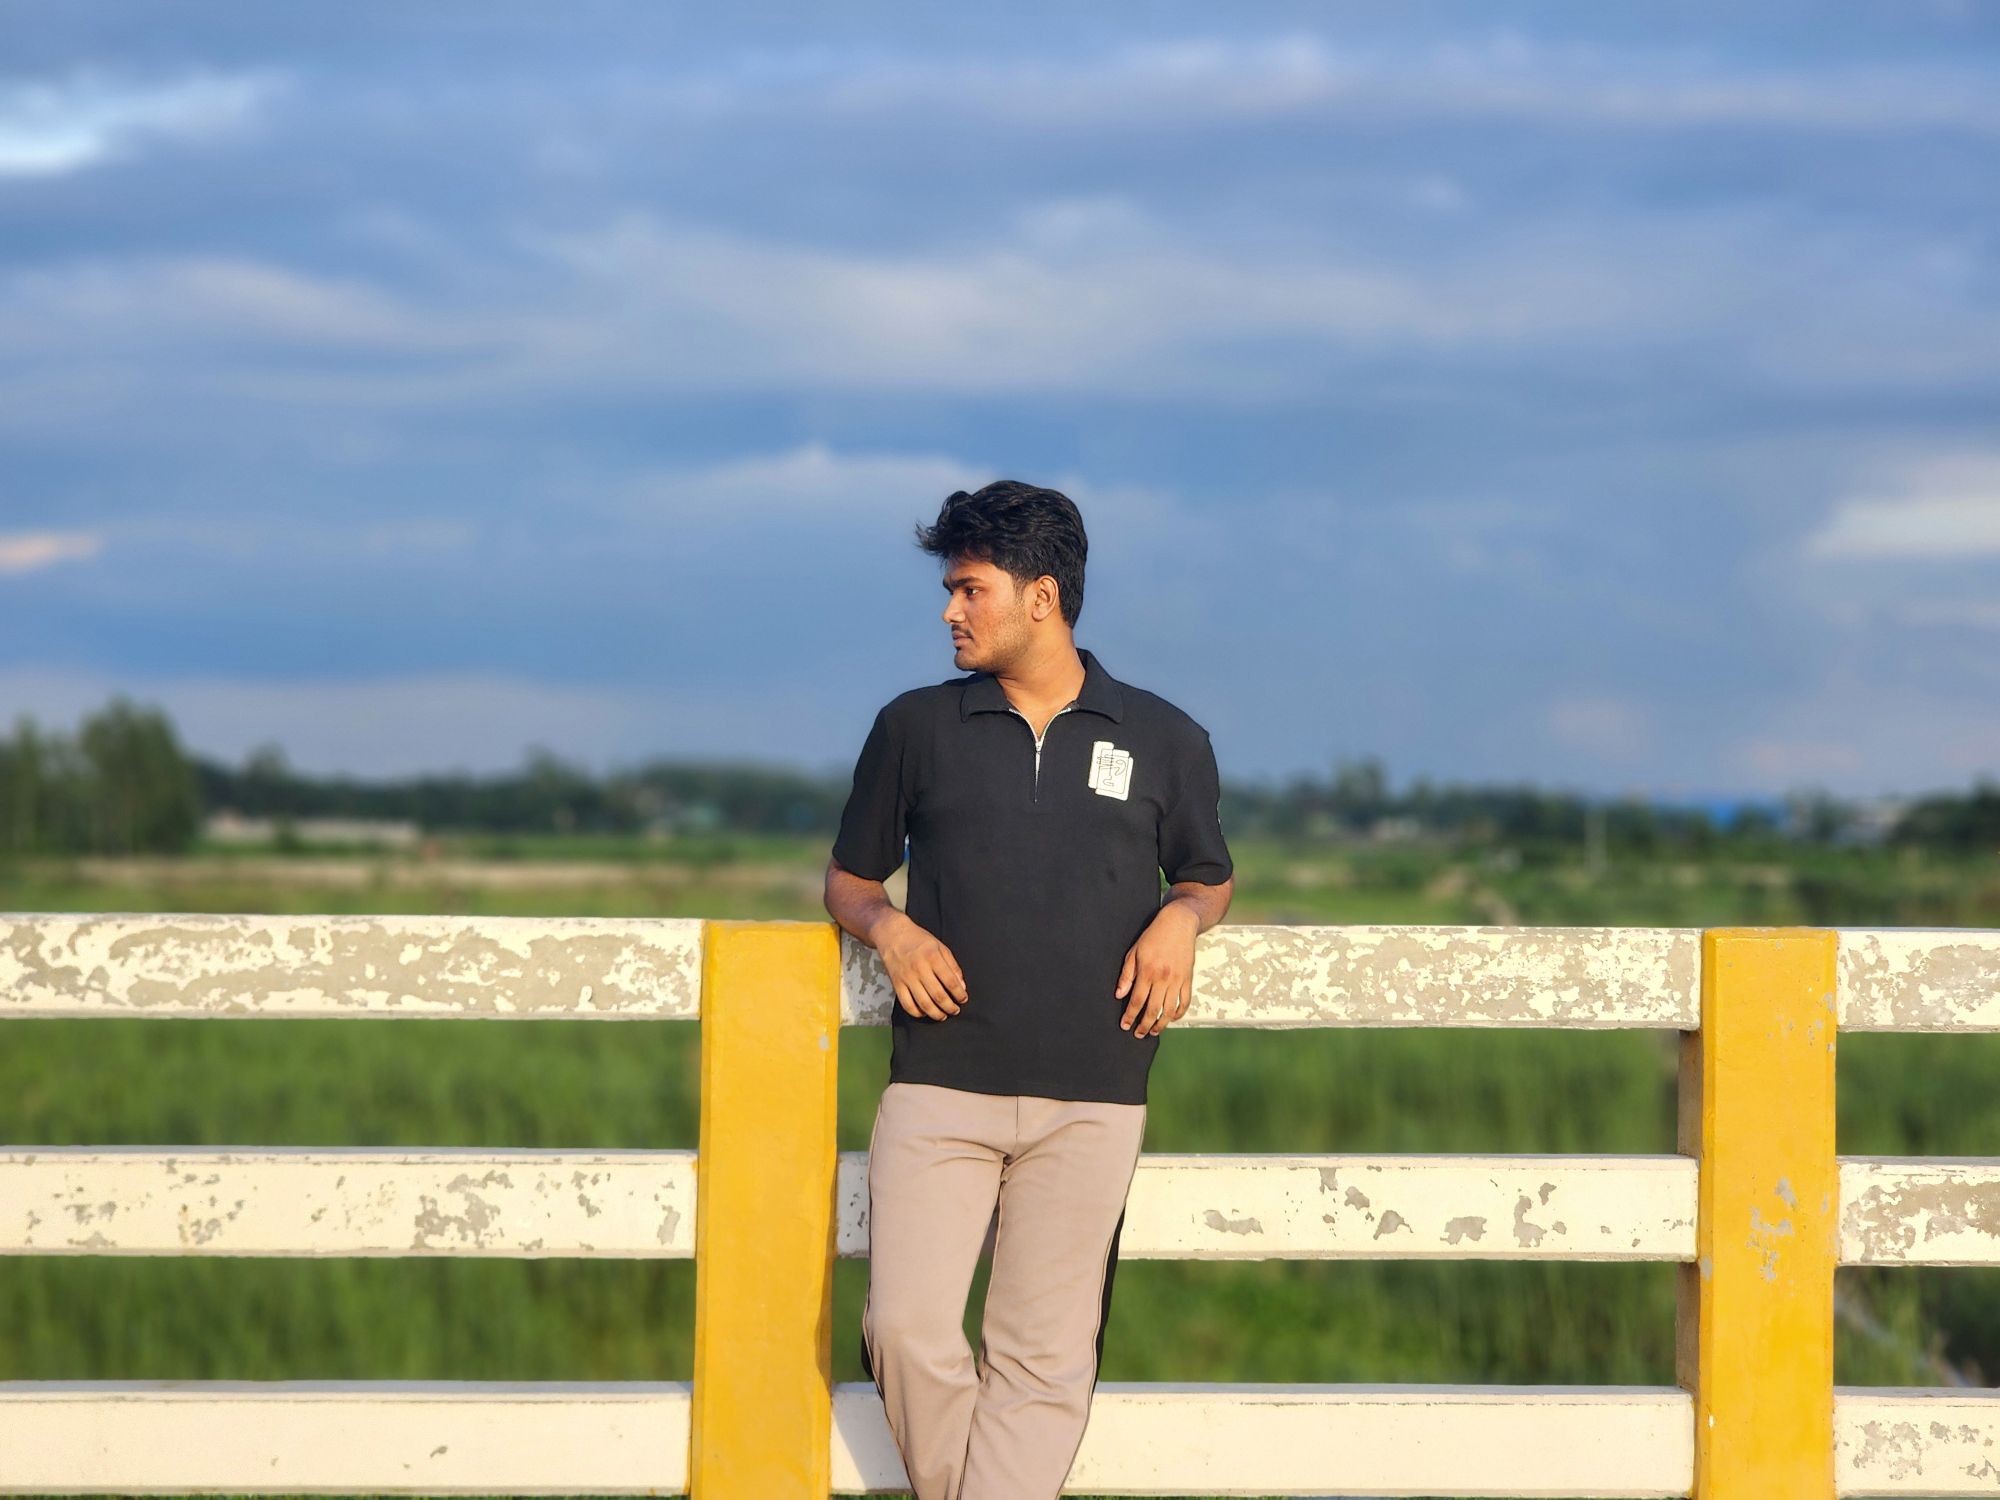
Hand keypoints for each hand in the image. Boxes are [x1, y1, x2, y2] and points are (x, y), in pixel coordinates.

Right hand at [876, 913, 969, 1020]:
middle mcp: (920, 969)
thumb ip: (953, 966)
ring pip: (924, 1003)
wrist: (892, 934)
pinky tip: (925, 1012)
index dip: (960, 994)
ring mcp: (907, 978)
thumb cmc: (918, 940)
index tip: (963, 999)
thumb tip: (962, 986)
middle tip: (955, 1010)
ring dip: (936, 1014)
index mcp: (933, 957)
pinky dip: (917, 1013)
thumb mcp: (940, 947)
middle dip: (950, 1007)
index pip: (951, 982)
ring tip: (943, 1015)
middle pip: (938, 995)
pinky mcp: (897, 984)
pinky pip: (907, 1004)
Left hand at [1115, 901, 1199, 1036]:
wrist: (1178, 923)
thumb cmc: (1154, 936)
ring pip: (1170, 1009)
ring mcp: (1178, 980)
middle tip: (1138, 1034)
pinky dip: (1179, 1013)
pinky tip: (1172, 1019)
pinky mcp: (1188, 979)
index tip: (1125, 1025)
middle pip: (1153, 1009)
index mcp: (1147, 972)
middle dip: (1144, 1025)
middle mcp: (1163, 978)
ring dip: (1161, 1024)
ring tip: (1154, 1031)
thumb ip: (1127, 975)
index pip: (1137, 1001)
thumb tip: (1119, 994)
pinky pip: (1185, 1001)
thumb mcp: (1134, 952)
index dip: (1130, 1016)